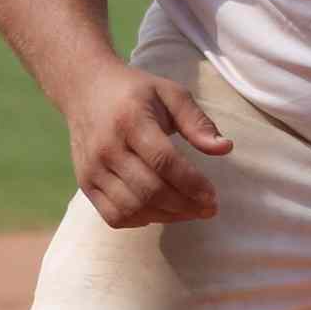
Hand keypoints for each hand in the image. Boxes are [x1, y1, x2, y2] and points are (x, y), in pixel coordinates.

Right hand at [61, 67, 234, 227]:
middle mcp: (107, 147)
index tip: (212, 196)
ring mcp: (92, 168)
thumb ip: (197, 122)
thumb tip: (225, 149)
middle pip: (150, 190)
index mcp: (131, 120)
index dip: (191, 183)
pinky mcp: (85, 183)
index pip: (164, 161)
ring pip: (133, 208)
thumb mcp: (170, 93)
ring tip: (188, 211)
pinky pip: (114, 216)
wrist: (85, 89)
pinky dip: (141, 220)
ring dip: (167, 216)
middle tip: (208, 208)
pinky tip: (160, 211)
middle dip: (185, 205)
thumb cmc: (135, 92)